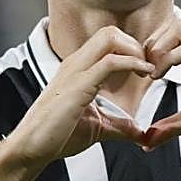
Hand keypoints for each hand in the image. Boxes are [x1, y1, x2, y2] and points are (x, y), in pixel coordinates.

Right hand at [7, 26, 152, 169]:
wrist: (31, 148)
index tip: (147, 68)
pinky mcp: (78, 85)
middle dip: (135, 44)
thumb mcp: (97, 128)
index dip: (131, 50)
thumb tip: (140, 133)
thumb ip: (119, 126)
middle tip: (149, 66)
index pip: (107, 41)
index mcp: (78, 68)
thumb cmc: (56, 135)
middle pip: (109, 32)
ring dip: (136, 50)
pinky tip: (144, 74)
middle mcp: (76, 63)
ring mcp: (75, 71)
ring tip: (148, 69)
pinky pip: (109, 62)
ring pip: (109, 38)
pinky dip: (132, 63)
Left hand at [140, 18, 180, 151]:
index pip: (172, 32)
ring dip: (157, 49)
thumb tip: (147, 142)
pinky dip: (167, 59)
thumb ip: (170, 126)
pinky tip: (159, 77)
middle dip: (151, 44)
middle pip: (172, 23)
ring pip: (178, 29)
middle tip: (142, 69)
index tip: (141, 71)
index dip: (151, 47)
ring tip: (150, 73)